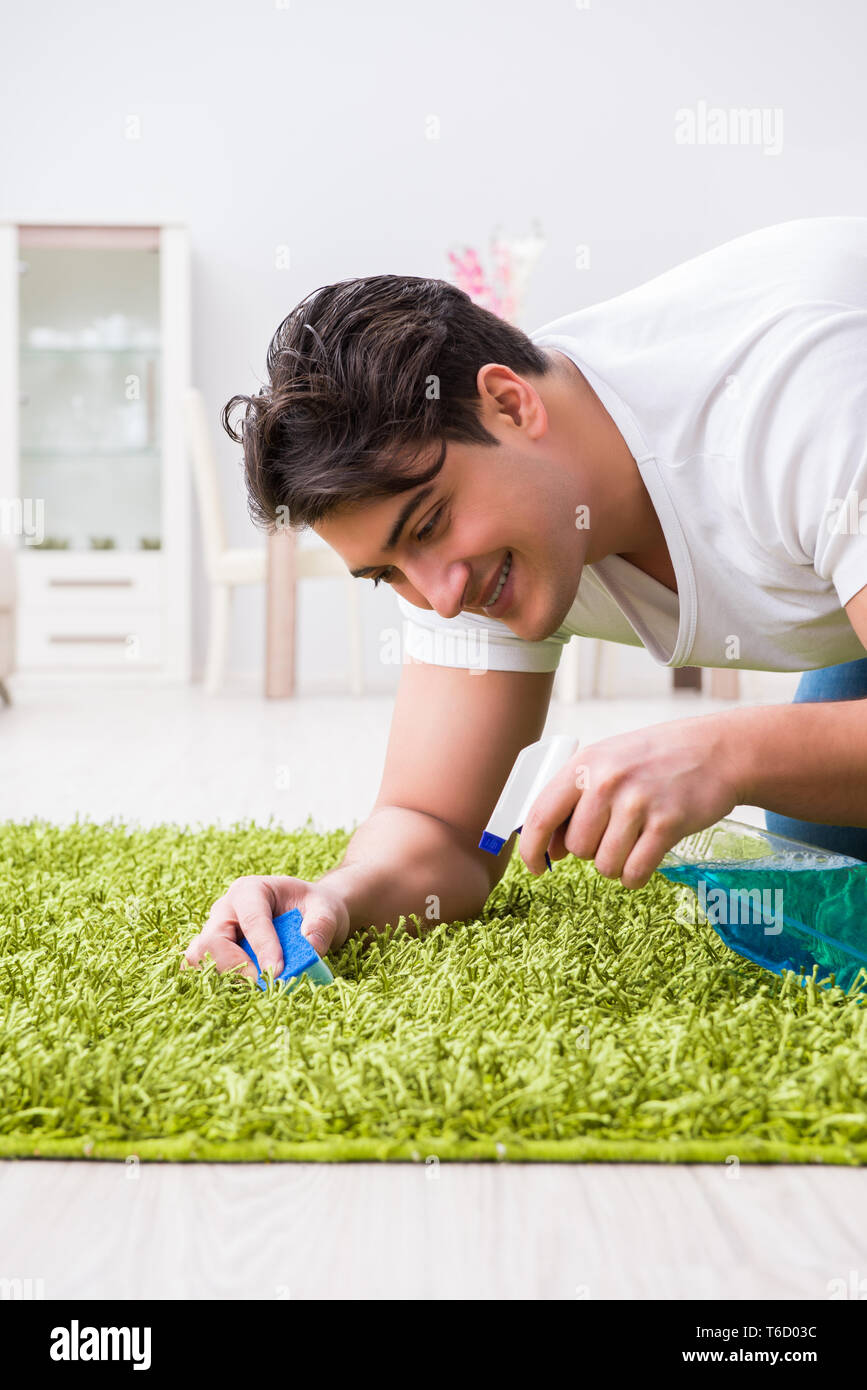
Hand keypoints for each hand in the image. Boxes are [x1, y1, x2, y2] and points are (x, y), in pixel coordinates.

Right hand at [181, 874, 350, 979]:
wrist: (307, 913)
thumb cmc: (314, 908)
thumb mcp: (327, 909)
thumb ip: (321, 926)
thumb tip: (310, 950)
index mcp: (251, 890)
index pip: (251, 919)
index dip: (263, 947)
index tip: (278, 972)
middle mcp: (225, 908)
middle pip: (212, 939)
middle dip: (234, 966)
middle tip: (262, 985)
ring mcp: (214, 930)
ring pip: (197, 956)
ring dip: (221, 976)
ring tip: (251, 989)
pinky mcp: (212, 952)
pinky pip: (200, 968)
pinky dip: (215, 982)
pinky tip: (239, 991)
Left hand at [518, 713, 743, 888]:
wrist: (715, 751)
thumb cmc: (656, 759)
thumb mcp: (608, 762)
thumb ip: (575, 799)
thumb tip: (549, 849)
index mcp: (585, 764)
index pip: (541, 815)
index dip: (532, 848)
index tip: (535, 866)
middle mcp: (607, 782)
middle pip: (577, 847)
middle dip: (591, 851)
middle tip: (614, 833)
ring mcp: (637, 803)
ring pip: (605, 865)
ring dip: (616, 864)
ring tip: (633, 840)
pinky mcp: (667, 824)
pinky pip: (635, 872)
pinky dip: (636, 875)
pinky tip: (646, 856)